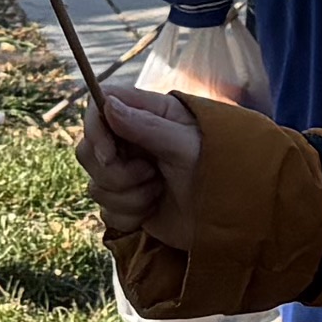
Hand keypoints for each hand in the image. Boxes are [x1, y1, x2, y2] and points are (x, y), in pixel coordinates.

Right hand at [81, 84, 207, 259]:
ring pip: (96, 186)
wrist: (234, 216)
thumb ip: (145, 125)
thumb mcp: (185, 144)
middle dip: (114, 173)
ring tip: (159, 192)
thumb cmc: (219, 169)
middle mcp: (131, 142)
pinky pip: (106, 212)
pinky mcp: (128, 204)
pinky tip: (152, 210)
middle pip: (88, 150)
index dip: (95, 131)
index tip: (109, 155)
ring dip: (127, 197)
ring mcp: (128, 174)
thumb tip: (107, 105)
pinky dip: (128, 216)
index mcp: (146, 114)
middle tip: (149, 175)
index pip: (99, 107)